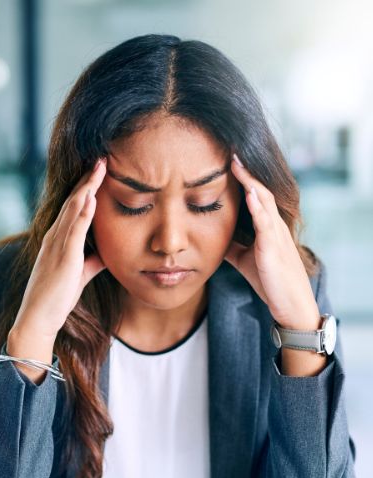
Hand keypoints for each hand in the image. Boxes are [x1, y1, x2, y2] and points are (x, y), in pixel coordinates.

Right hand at [13, 157, 107, 339]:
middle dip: (88, 179)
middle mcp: (55, 237)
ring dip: (87, 187)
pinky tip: (92, 198)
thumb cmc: (56, 298)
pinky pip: (74, 231)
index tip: (99, 171)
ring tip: (100, 168)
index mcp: (58, 240)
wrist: (37, 318)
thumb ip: (92, 261)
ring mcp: (57, 246)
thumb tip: (107, 253)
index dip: (86, 188)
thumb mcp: (79, 275)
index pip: (74, 207)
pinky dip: (83, 213)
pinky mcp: (63, 258)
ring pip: (73, 210)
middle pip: (73, 201)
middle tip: (102, 158)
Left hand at [224, 154, 319, 330]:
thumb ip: (231, 244)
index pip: (255, 196)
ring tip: (237, 164)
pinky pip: (266, 223)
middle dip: (246, 172)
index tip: (227, 161)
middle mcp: (273, 225)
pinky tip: (249, 195)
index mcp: (267, 227)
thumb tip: (210, 236)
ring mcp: (275, 235)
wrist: (288, 303)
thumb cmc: (268, 280)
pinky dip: (258, 207)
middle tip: (231, 152)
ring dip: (250, 182)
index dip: (243, 178)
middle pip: (260, 191)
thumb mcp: (244, 258)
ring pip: (264, 201)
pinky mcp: (274, 248)